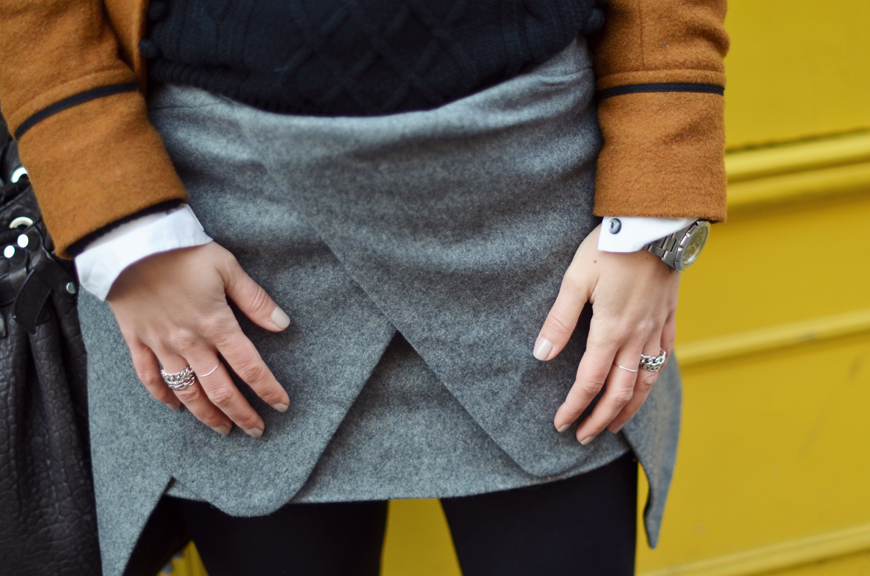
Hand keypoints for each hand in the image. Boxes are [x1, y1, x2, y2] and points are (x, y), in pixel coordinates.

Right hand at [107, 242, 291, 436]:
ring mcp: (161, 345)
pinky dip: (163, 395)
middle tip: (256, 430)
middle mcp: (190, 343)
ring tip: (223, 429)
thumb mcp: (227, 268)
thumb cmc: (182, 252)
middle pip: (220, 390)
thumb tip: (282, 323)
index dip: (267, 389)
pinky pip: (149, 377)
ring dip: (207, 415)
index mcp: (217, 325)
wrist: (131, 242)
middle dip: (241, 413)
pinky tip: (175, 407)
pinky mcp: (136, 340)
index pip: (249, 367)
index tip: (281, 405)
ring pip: (187, 391)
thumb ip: (255, 299)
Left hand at [533, 224, 678, 442]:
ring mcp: (657, 328)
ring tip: (614, 424)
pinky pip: (664, 355)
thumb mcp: (576, 278)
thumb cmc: (612, 246)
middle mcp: (637, 336)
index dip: (574, 406)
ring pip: (646, 380)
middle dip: (600, 418)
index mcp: (611, 330)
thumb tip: (542, 354)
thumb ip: (560, 319)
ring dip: (629, 407)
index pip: (590, 381)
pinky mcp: (670, 316)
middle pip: (621, 391)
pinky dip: (653, 377)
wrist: (657, 222)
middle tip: (584, 437)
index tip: (560, 424)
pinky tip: (645, 382)